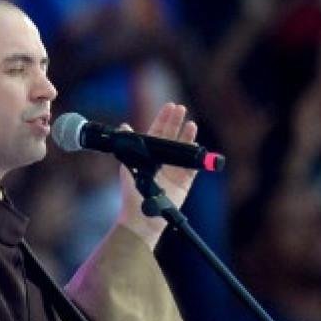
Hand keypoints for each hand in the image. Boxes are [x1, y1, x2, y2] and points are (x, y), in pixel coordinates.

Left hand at [136, 102, 203, 217]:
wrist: (141, 215)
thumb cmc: (131, 192)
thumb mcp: (127, 164)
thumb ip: (128, 144)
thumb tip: (124, 126)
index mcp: (149, 154)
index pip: (158, 132)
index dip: (164, 119)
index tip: (170, 106)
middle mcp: (163, 160)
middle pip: (171, 137)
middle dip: (176, 122)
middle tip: (181, 108)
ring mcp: (174, 170)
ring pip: (183, 149)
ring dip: (187, 136)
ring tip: (191, 124)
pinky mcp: (184, 181)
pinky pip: (192, 166)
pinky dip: (195, 156)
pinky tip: (196, 145)